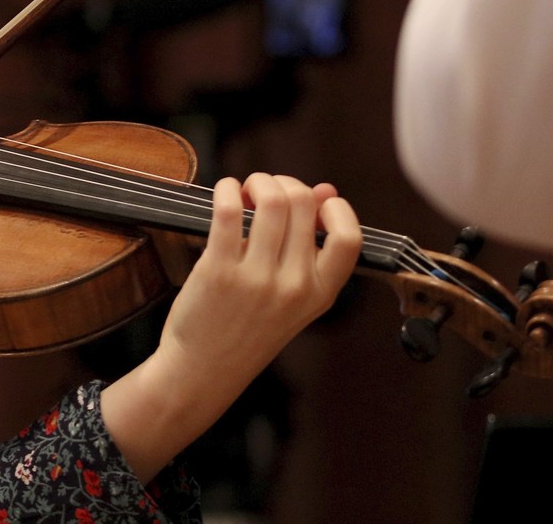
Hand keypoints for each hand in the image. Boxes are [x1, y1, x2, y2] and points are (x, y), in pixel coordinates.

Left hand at [101, 173, 359, 480]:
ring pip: (271, 200)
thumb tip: (325, 190)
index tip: (313, 201)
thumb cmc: (247, 330)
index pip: (349, 238)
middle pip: (304, 204)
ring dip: (257, 181)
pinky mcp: (218, 270)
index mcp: (320, 294)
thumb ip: (311, 247)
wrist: (204, 371)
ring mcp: (257, 278)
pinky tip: (224, 192)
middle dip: (284, 183)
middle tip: (265, 190)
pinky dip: (227, 188)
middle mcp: (294, 285)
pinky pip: (228, 209)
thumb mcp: (293, 298)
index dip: (334, 208)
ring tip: (245, 190)